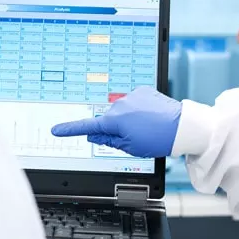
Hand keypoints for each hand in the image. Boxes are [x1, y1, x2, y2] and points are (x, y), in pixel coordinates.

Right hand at [51, 87, 181, 157]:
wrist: (182, 126)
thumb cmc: (157, 139)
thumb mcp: (130, 147)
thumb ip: (109, 140)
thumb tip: (95, 135)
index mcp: (115, 120)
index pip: (87, 126)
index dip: (70, 129)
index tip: (57, 130)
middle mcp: (120, 105)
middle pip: (108, 119)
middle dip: (115, 129)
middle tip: (134, 139)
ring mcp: (132, 96)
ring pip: (122, 111)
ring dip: (129, 119)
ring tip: (147, 128)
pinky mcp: (143, 91)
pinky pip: (134, 103)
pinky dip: (138, 111)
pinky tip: (150, 118)